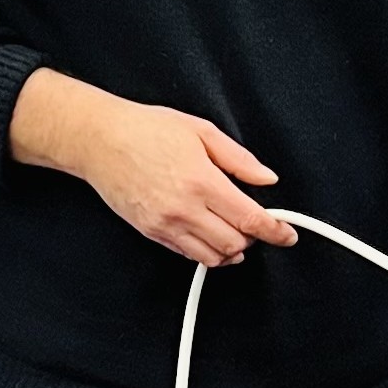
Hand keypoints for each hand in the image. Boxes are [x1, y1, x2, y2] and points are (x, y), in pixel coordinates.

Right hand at [11, 70, 296, 267]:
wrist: (100, 140)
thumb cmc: (147, 129)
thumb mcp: (201, 131)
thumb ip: (239, 159)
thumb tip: (266, 178)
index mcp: (202, 180)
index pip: (250, 218)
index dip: (275, 231)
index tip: (286, 235)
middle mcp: (185, 208)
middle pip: (235, 244)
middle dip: (252, 238)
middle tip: (255, 224)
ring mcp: (166, 224)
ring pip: (212, 257)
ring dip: (231, 251)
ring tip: (235, 234)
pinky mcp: (151, 232)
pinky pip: (187, 254)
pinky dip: (206, 252)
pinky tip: (210, 237)